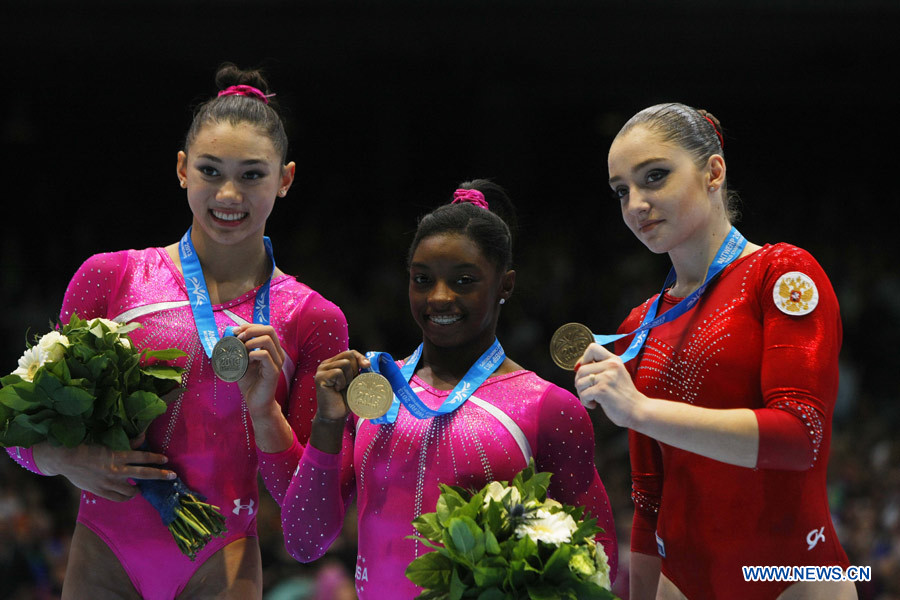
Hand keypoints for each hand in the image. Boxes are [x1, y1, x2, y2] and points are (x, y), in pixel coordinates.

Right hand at [32, 441, 174, 501]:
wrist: (65, 459)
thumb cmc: (87, 447)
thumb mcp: (107, 443)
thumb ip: (126, 443)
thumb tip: (143, 436)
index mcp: (117, 455)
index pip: (142, 457)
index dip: (155, 459)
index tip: (166, 460)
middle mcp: (115, 470)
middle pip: (143, 474)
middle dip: (160, 475)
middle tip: (172, 476)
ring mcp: (108, 483)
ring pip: (131, 490)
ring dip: (139, 489)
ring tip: (142, 488)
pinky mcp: (100, 492)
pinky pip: (118, 498)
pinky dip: (126, 497)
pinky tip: (130, 494)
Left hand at [234, 324, 285, 416]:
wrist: (256, 402)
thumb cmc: (250, 382)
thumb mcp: (242, 362)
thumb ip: (239, 349)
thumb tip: (227, 335)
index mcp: (272, 349)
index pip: (265, 328)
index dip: (250, 326)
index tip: (236, 331)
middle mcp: (277, 353)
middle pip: (269, 330)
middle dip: (251, 330)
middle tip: (238, 337)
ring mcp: (277, 362)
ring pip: (268, 340)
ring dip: (252, 340)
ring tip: (242, 347)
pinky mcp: (273, 371)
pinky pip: (265, 355)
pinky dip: (253, 353)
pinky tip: (246, 359)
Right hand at [313, 350, 370, 420]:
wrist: (335, 415)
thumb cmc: (345, 399)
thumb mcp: (355, 382)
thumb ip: (360, 372)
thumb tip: (370, 364)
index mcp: (334, 363)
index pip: (350, 353)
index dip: (360, 357)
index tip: (367, 365)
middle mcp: (326, 364)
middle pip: (348, 355)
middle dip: (354, 370)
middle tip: (349, 383)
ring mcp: (321, 370)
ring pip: (344, 363)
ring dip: (348, 378)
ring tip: (342, 387)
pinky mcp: (320, 377)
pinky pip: (337, 372)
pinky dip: (341, 382)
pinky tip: (336, 389)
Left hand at [573, 343, 645, 427]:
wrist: (638, 410)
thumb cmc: (624, 395)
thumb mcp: (616, 374)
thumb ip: (601, 368)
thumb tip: (578, 366)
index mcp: (614, 360)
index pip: (592, 348)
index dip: (584, 359)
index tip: (586, 372)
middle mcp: (611, 366)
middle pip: (581, 369)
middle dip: (580, 382)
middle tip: (588, 391)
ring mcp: (607, 378)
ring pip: (579, 382)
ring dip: (582, 393)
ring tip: (592, 398)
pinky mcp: (602, 390)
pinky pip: (583, 394)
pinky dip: (585, 402)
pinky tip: (595, 404)